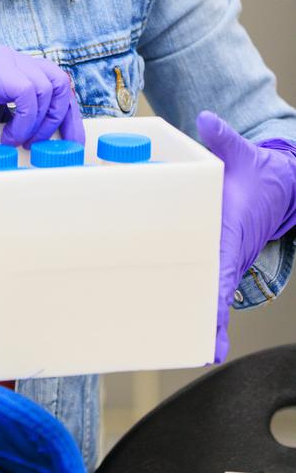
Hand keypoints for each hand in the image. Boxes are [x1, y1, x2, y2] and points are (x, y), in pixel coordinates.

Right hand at [0, 47, 83, 146]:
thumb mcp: (0, 116)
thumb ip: (25, 115)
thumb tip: (54, 136)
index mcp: (16, 66)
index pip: (57, 83)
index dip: (69, 114)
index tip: (72, 141)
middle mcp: (12, 58)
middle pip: (59, 81)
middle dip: (60, 117)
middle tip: (44, 143)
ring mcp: (2, 60)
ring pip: (46, 87)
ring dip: (38, 122)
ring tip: (19, 140)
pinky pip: (26, 93)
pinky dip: (25, 119)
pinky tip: (9, 134)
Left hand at [197, 111, 295, 362]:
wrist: (278, 186)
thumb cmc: (256, 174)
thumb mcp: (241, 155)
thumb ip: (223, 139)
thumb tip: (208, 121)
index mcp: (231, 232)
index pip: (222, 268)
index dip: (215, 293)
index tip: (210, 315)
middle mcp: (228, 252)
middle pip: (217, 293)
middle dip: (209, 321)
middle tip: (201, 349)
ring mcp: (224, 259)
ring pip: (214, 297)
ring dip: (206, 322)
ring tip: (194, 351)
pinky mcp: (219, 261)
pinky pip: (212, 290)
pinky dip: (207, 313)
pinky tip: (199, 339)